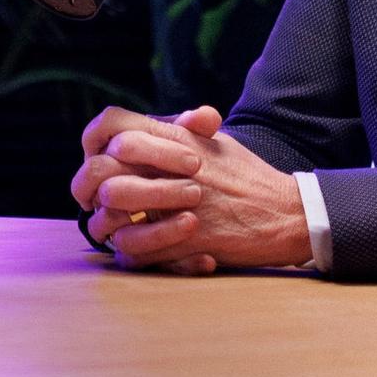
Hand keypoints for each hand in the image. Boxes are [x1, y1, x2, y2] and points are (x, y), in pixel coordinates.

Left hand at [71, 104, 311, 273]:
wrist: (287, 213)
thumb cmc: (249, 178)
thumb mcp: (217, 143)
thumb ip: (181, 132)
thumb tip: (150, 126)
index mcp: (175, 138)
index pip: (112, 123)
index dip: (94, 140)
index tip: (95, 158)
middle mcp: (171, 167)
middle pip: (101, 170)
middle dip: (89, 188)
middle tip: (93, 201)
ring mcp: (177, 204)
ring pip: (112, 212)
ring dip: (108, 224)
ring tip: (114, 229)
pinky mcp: (187, 240)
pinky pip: (136, 251)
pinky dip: (130, 254)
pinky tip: (137, 251)